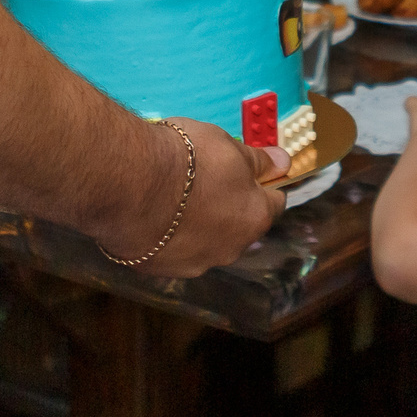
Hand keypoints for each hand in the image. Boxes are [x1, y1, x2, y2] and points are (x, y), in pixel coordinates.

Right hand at [134, 119, 285, 277]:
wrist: (132, 185)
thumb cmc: (187, 160)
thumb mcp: (228, 146)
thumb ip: (258, 160)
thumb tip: (284, 163)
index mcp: (255, 217)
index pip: (274, 202)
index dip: (261, 185)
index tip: (245, 172)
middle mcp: (232, 248)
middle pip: (239, 227)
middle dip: (228, 208)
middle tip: (203, 181)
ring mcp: (196, 263)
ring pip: (206, 243)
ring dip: (198, 226)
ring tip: (172, 200)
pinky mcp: (163, 270)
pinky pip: (172, 252)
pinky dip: (167, 238)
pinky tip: (152, 217)